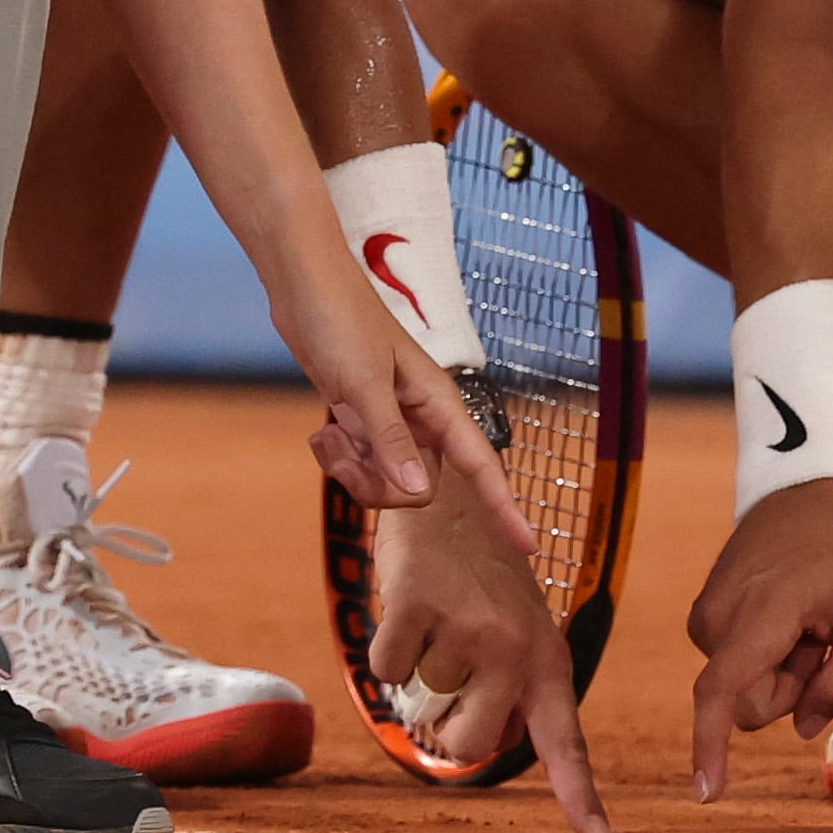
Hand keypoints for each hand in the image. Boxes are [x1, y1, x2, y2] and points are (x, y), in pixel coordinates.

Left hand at [297, 271, 533, 551]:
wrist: (304, 284)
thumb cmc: (340, 319)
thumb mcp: (362, 382)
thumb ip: (391, 438)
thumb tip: (422, 491)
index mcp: (438, 405)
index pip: (482, 466)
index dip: (505, 507)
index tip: (529, 547)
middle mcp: (422, 417)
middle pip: (418, 488)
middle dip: (377, 485)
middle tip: (343, 449)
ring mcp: (393, 421)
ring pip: (387, 481)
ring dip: (352, 470)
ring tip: (329, 434)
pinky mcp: (365, 419)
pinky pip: (363, 464)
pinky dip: (340, 457)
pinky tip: (325, 432)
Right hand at [369, 490, 609, 832]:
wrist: (451, 494)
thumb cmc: (482, 577)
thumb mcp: (518, 629)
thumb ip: (511, 690)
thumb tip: (472, 749)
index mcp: (546, 661)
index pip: (565, 741)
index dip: (581, 794)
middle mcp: (515, 648)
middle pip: (469, 744)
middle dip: (447, 726)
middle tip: (450, 677)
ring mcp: (467, 627)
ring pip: (421, 700)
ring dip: (418, 668)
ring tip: (439, 617)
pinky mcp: (419, 606)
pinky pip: (387, 668)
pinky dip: (388, 647)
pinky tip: (410, 606)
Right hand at [683, 479, 832, 801]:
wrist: (808, 497)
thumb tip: (802, 727)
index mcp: (760, 615)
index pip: (722, 691)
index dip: (711, 745)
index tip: (707, 792)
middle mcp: (718, 618)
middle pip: (749, 705)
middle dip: (791, 690)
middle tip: (823, 638)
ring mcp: (705, 616)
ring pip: (743, 688)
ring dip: (783, 669)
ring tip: (805, 621)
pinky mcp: (704, 618)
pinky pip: (736, 668)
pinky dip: (767, 656)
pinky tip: (788, 617)